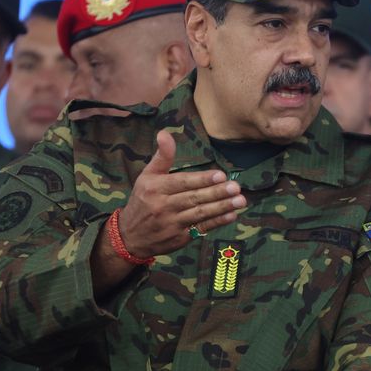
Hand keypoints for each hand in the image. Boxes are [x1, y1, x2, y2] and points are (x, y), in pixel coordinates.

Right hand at [118, 130, 246, 257]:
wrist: (130, 236)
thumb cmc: (142, 200)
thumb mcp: (147, 176)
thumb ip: (162, 156)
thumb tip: (165, 133)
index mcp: (156, 188)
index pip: (182, 182)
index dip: (202, 180)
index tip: (221, 175)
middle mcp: (163, 206)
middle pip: (194, 198)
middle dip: (217, 193)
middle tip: (236, 187)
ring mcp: (172, 223)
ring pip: (200, 213)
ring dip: (222, 207)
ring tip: (240, 200)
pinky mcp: (179, 238)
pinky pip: (201, 228)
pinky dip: (217, 222)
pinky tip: (232, 215)